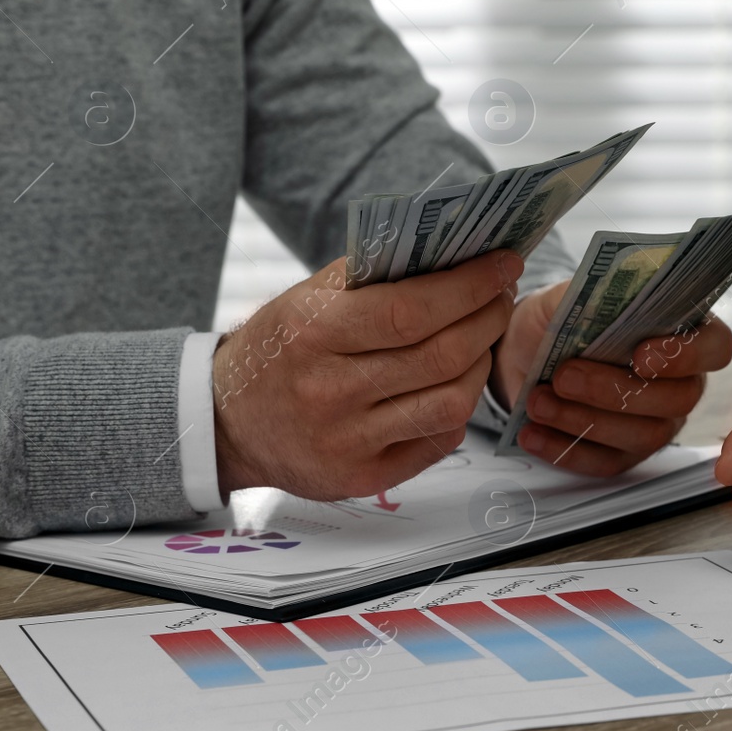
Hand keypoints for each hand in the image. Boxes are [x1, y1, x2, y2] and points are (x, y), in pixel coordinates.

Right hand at [212, 251, 523, 498]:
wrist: (227, 424)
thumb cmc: (280, 350)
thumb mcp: (306, 299)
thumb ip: (373, 275)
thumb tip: (452, 252)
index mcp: (312, 334)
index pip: (411, 310)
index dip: (469, 287)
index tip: (503, 265)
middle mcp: (329, 392)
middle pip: (441, 356)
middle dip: (488, 319)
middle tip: (502, 296)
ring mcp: (347, 442)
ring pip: (451, 402)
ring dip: (482, 364)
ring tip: (481, 338)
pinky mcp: (363, 478)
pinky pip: (438, 439)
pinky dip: (460, 406)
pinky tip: (455, 382)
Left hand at [491, 280, 731, 475]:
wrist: (522, 353)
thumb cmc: (557, 320)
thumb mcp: (570, 296)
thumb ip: (597, 294)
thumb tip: (618, 292)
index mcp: (683, 332)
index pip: (715, 346)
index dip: (685, 355)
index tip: (640, 354)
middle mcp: (681, 382)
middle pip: (678, 399)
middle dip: (614, 390)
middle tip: (564, 376)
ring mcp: (657, 423)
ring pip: (644, 435)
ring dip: (584, 420)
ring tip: (538, 401)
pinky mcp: (624, 454)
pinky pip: (607, 462)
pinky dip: (565, 449)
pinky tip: (532, 433)